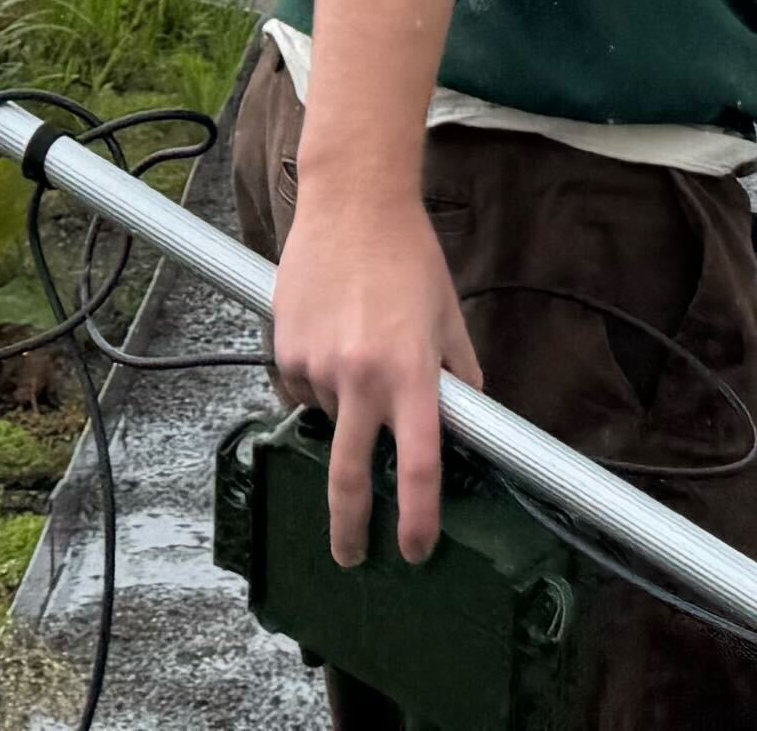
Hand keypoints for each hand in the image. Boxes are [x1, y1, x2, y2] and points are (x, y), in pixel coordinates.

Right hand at [271, 176, 483, 563]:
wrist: (352, 202)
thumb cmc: (410, 259)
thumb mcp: (448, 320)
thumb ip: (459, 380)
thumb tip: (470, 430)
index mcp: (412, 372)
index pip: (420, 465)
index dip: (419, 518)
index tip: (415, 549)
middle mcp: (362, 376)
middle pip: (349, 478)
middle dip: (349, 530)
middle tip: (352, 555)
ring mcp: (317, 366)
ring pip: (328, 421)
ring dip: (343, 410)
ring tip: (358, 348)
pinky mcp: (286, 351)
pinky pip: (303, 390)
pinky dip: (318, 381)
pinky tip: (332, 336)